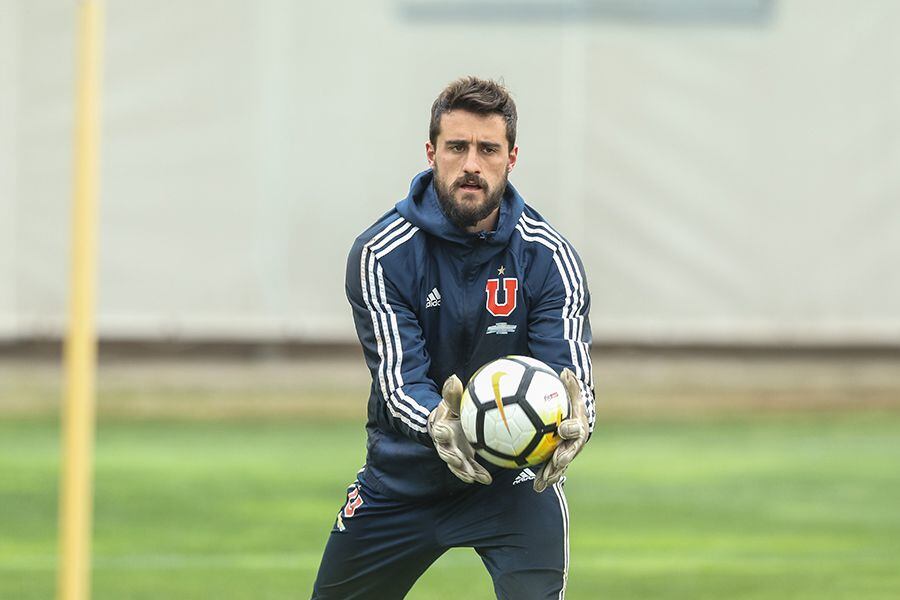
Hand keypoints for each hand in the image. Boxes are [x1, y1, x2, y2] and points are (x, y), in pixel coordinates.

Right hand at [428, 375, 492, 484]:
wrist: (449, 425)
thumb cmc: (450, 412)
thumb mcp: (451, 403)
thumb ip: (452, 394)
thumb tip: (454, 377)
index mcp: (441, 429)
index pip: (439, 431)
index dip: (441, 432)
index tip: (444, 431)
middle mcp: (446, 445)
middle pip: (446, 453)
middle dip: (451, 458)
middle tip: (458, 461)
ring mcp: (454, 455)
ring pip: (457, 466)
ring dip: (464, 472)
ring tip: (472, 477)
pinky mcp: (464, 461)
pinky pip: (471, 469)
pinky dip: (478, 474)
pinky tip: (487, 480)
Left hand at [534, 368, 588, 492]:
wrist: (575, 420)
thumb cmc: (571, 404)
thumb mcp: (572, 392)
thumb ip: (570, 385)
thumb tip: (566, 370)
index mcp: (578, 426)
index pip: (576, 427)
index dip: (571, 429)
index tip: (562, 429)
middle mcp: (575, 443)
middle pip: (570, 451)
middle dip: (564, 457)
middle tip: (556, 460)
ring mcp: (568, 453)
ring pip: (561, 465)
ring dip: (553, 473)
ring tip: (542, 482)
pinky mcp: (559, 461)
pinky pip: (552, 470)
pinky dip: (545, 478)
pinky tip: (535, 487)